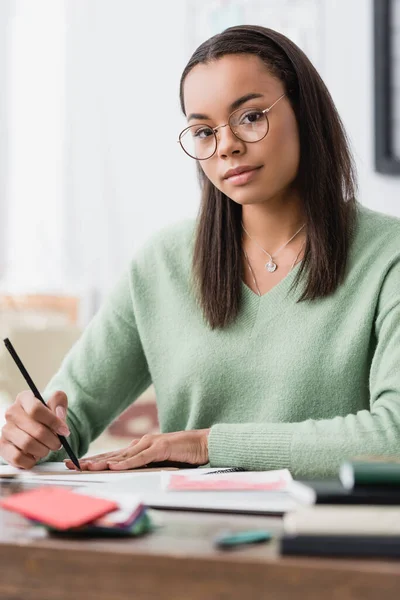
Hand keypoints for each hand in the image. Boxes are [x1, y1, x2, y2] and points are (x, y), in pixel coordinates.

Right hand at [0, 390, 69, 468]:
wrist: (33, 428)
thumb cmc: (45, 416)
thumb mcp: (55, 404)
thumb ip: (59, 403)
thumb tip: (59, 415)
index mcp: (24, 398)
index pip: (36, 410)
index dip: (53, 422)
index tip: (64, 431)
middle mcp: (11, 413)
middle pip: (36, 430)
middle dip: (52, 440)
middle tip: (58, 443)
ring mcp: (6, 430)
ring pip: (27, 444)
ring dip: (43, 450)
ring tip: (47, 448)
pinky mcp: (3, 446)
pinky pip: (18, 458)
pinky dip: (31, 460)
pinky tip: (35, 456)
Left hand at [65, 429, 210, 470]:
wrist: (204, 444)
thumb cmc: (183, 454)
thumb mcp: (160, 462)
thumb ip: (145, 465)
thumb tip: (128, 473)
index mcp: (140, 447)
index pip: (113, 455)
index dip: (94, 460)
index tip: (76, 465)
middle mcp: (142, 443)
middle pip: (112, 454)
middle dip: (90, 460)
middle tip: (70, 464)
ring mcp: (151, 444)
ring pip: (122, 456)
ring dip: (103, 462)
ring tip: (86, 467)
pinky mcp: (161, 448)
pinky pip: (140, 458)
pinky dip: (126, 463)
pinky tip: (113, 466)